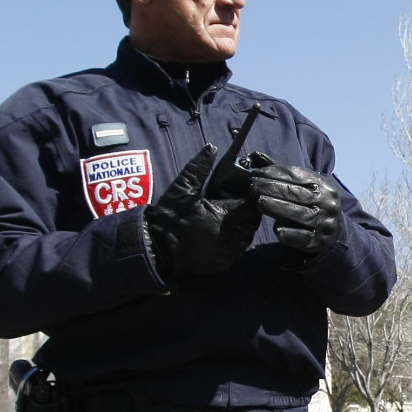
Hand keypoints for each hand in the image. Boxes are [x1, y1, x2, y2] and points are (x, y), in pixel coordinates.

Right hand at [144, 143, 260, 277]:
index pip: (252, 203)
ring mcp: (230, 251)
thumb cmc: (169, 216)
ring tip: (230, 218)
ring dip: (244, 226)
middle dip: (249, 210)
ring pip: (249, 235)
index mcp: (225, 215)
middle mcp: (232, 235)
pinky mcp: (226, 263)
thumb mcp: (182, 188)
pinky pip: (240, 250)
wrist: (157, 248)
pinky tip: (224, 233)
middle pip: (254, 219)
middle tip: (237, 204)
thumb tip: (212, 148)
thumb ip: (199, 168)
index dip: (250, 196)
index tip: (244, 191)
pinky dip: (236, 241)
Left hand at [248, 162, 342, 257]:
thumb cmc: (310, 203)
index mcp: (324, 186)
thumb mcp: (302, 185)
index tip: (257, 173)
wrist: (332, 230)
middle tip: (252, 186)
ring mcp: (325, 223)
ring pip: (298, 214)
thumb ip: (280, 172)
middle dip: (271, 188)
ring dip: (276, 208)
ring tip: (258, 202)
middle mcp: (328, 203)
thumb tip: (255, 156)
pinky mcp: (318, 241)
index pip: (298, 175)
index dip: (275, 173)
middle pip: (296, 194)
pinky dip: (288, 233)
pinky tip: (276, 228)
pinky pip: (301, 237)